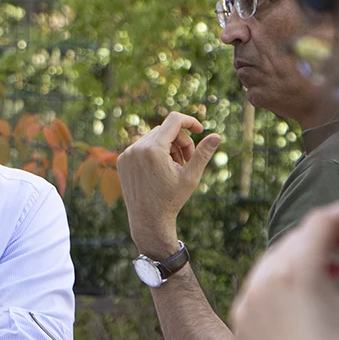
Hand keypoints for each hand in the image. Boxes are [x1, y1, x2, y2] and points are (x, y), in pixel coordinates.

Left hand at [116, 112, 220, 256]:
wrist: (148, 219)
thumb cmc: (171, 199)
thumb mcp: (191, 176)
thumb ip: (202, 153)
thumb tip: (216, 136)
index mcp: (153, 150)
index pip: (174, 120)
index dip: (190, 122)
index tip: (200, 130)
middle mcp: (137, 148)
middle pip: (165, 130)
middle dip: (180, 141)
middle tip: (187, 160)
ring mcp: (127, 154)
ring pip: (153, 138)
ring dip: (168, 147)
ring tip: (174, 167)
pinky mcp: (122, 161)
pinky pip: (141, 147)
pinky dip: (154, 152)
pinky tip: (160, 170)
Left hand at [231, 201, 338, 339]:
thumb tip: (334, 262)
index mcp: (293, 274)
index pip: (320, 224)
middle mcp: (261, 285)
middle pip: (295, 241)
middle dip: (325, 236)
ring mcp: (246, 307)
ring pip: (274, 264)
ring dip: (305, 258)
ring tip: (336, 267)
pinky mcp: (242, 328)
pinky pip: (262, 291)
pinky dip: (286, 283)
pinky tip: (313, 295)